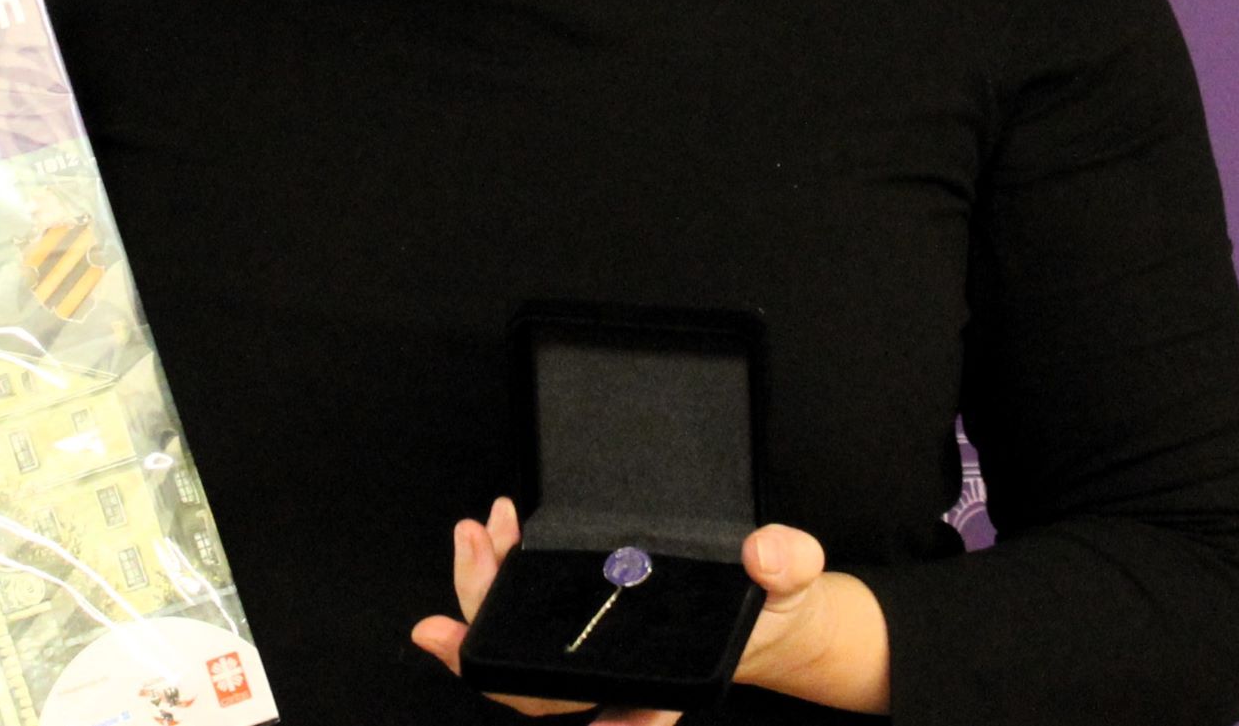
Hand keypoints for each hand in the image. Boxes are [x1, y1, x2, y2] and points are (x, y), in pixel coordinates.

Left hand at [413, 501, 857, 720]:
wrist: (764, 593)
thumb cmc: (774, 598)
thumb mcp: (794, 577)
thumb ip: (787, 563)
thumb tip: (766, 551)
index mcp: (672, 676)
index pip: (623, 710)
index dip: (584, 712)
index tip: (559, 708)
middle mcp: (624, 669)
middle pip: (543, 681)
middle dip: (488, 647)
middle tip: (445, 624)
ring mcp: (595, 640)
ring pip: (524, 641)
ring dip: (486, 597)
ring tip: (470, 539)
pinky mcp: (580, 606)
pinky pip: (529, 605)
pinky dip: (503, 571)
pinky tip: (494, 530)